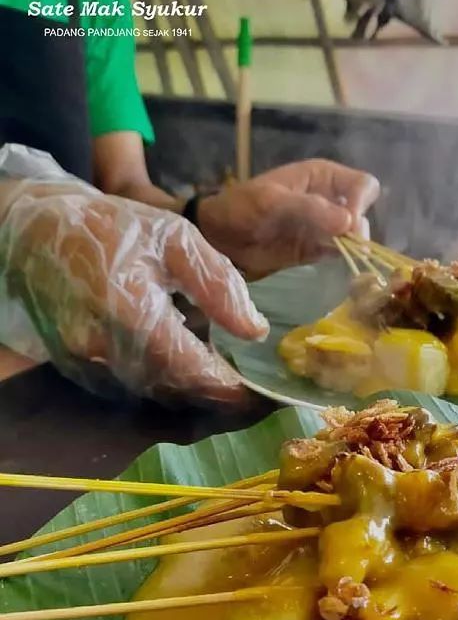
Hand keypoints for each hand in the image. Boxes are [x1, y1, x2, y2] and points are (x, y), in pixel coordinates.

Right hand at [0, 187, 268, 403]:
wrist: (38, 229)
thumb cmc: (113, 228)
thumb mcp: (176, 239)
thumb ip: (218, 285)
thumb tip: (255, 331)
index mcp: (132, 312)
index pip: (190, 368)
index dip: (226, 385)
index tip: (256, 391)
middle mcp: (103, 347)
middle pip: (171, 388)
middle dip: (209, 390)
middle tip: (243, 384)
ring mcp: (83, 361)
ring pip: (149, 390)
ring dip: (184, 387)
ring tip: (216, 372)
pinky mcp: (73, 366)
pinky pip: (126, 384)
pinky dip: (156, 379)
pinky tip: (177, 361)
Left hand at [197, 159, 379, 278]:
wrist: (218, 237)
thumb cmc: (241, 207)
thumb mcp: (271, 201)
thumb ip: (309, 208)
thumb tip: (349, 222)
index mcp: (322, 177)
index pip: (362, 185)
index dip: (361, 202)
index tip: (348, 223)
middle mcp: (329, 199)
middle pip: (364, 210)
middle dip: (358, 228)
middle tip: (343, 245)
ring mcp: (324, 226)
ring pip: (356, 234)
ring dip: (353, 247)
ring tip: (335, 255)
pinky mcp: (317, 249)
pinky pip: (340, 254)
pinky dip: (342, 260)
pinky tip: (333, 265)